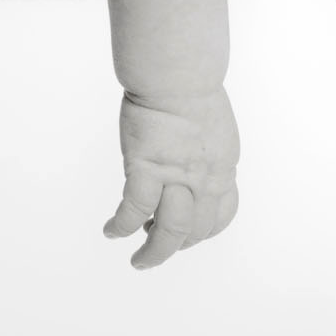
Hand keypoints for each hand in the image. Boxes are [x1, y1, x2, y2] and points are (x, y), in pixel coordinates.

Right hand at [103, 86, 239, 268]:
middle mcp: (205, 177)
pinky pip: (134, 212)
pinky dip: (121, 227)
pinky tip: (111, 231)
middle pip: (195, 231)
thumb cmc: (192, 91)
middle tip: (156, 252)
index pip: (222, 214)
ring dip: (153, 253)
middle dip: (176, 247)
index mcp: (224, 166)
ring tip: (139, 261)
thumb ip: (206, 158)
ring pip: (169, 233)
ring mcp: (177, 176)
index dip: (203, 232)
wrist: (178, 73)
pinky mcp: (147, 168)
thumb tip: (189, 177)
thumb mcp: (214, 131)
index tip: (189, 235)